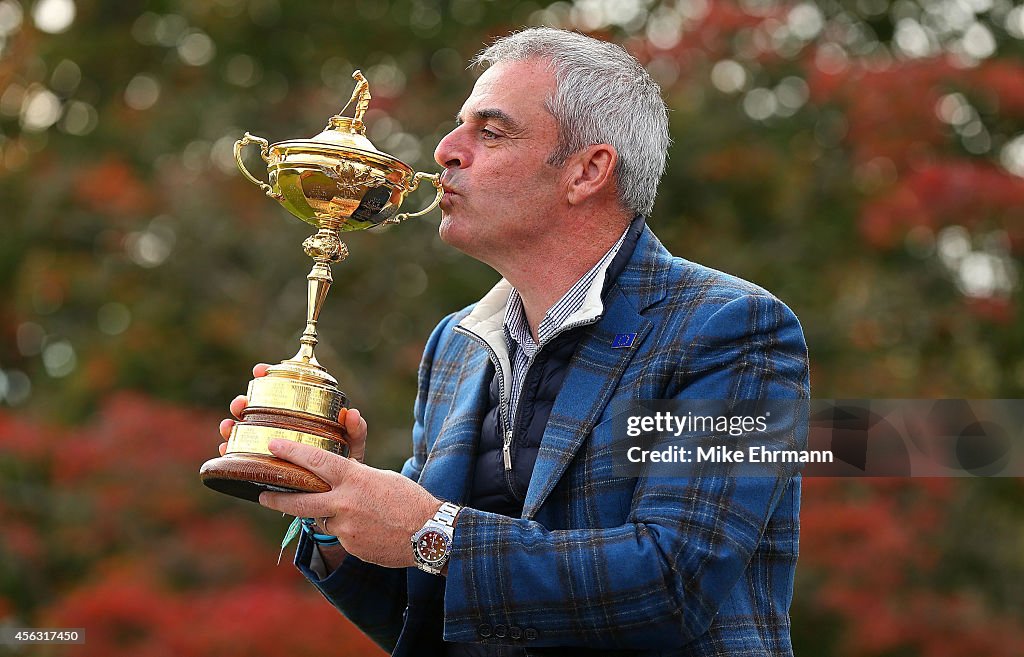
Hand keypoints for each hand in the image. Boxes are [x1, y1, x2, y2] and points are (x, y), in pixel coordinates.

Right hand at [217, 363, 367, 462]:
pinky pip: (240, 456)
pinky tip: (226, 448)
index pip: (281, 389)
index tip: (259, 370)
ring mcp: (269, 446)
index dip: (268, 376)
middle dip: (243, 402)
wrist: (334, 499)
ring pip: (243, 429)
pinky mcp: (261, 466)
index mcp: (301, 416)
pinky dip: (230, 450)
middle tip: (241, 403)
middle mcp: (281, 427)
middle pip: (256, 408)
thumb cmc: (343, 468)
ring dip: (231, 423)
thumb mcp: (351, 449)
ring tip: (228, 425)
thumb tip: (352, 414)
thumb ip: (355, 432)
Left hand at [257, 439, 442, 567]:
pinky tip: (366, 528)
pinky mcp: (351, 545)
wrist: (429, 533)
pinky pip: (339, 534)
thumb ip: (355, 475)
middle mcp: (344, 502)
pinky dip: (346, 529)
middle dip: (277, 498)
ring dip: (324, 514)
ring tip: (344, 511)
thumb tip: (338, 474)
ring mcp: (346, 526)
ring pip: (321, 519)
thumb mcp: (381, 476)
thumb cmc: (409, 500)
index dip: (290, 452)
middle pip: (299, 501)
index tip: (273, 446)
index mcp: (354, 478)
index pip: (315, 461)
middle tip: (263, 495)